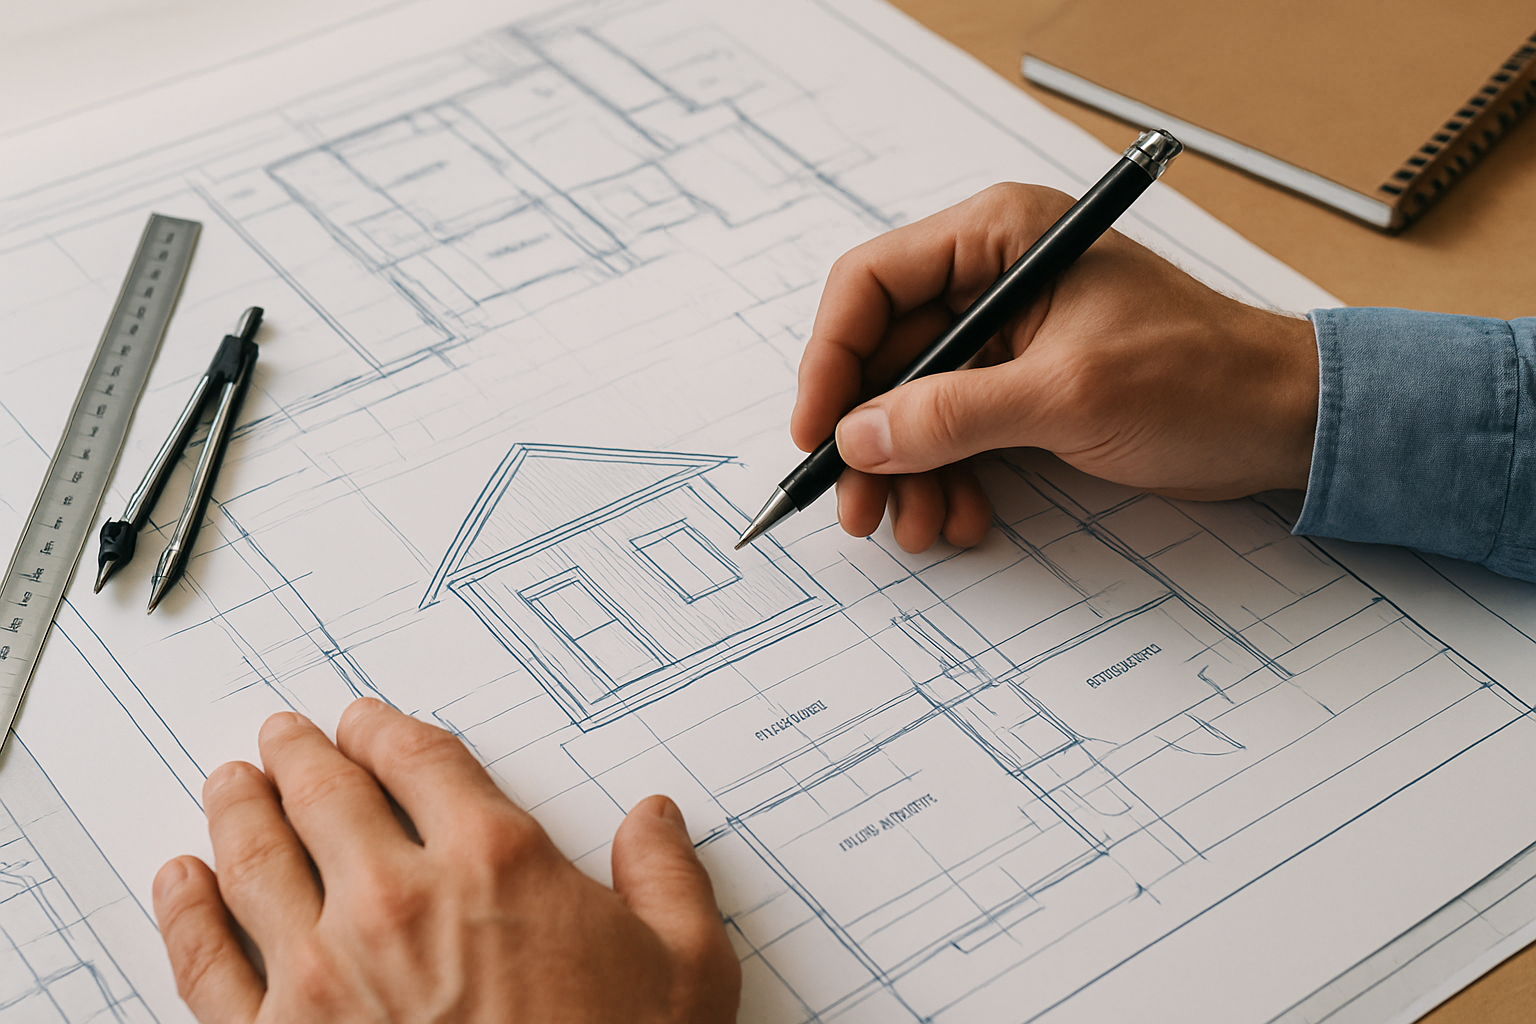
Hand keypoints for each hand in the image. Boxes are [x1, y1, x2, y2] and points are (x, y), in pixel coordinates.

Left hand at [152, 699, 739, 1022]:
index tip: (368, 722)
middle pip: (326, 793)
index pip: (419, 760)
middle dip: (300, 754)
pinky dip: (185, 913)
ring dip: (238, 808)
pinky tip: (180, 883)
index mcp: (494, 863)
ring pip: (256, 859)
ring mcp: (324, 973)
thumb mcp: (687, 969)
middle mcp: (398, 899)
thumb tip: (656, 821)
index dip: (385, 729)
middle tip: (283, 736)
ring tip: (229, 783)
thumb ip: (668, 878)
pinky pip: (207, 964)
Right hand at [791, 182, 1319, 552]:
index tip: (817, 434)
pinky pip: (956, 433)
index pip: (872, 284)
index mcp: (1000, 237)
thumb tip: (858, 438)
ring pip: (915, 405)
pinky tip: (962, 519)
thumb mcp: (1067, 395)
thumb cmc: (1201, 380)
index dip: (831, 360)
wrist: (1285, 424)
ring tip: (920, 528)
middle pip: (886, 356)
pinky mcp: (1024, 387)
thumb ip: (953, 415)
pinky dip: (949, 479)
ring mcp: (1007, 337)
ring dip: (909, 473)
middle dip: (871, 440)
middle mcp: (993, 278)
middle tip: (860, 509)